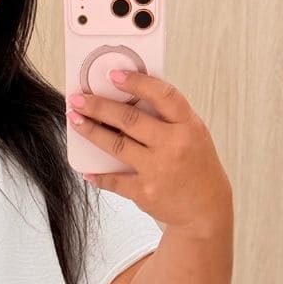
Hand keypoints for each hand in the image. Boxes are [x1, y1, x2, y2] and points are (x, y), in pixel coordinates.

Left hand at [66, 71, 230, 237]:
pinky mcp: (145, 192)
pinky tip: (88, 169)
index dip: (136, 82)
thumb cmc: (197, 166)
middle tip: (78, 99)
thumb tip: (128, 96)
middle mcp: (174, 145)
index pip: (162, 95)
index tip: (114, 74)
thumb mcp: (193, 134)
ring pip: (116, 145)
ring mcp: (158, 170)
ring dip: (91, 131)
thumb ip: (167, 116)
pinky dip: (99, 174)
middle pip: (130, 119)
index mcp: (188, 125)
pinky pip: (114, 180)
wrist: (206, 208)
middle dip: (99, 106)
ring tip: (75, 120)